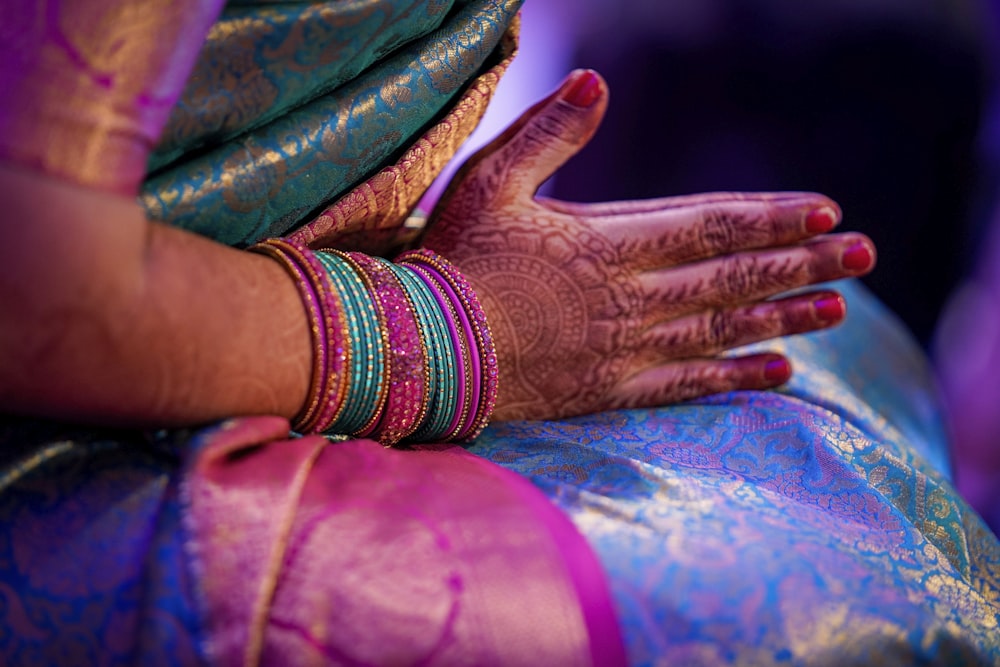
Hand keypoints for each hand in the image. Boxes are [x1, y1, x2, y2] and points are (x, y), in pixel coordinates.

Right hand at [423, 70, 875, 420]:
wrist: (428, 348)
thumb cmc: (456, 260)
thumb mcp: (491, 182)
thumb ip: (547, 133)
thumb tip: (596, 82)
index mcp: (608, 243)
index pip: (710, 225)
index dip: (771, 217)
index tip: (825, 211)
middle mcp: (632, 297)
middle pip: (733, 276)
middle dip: (802, 262)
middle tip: (863, 254)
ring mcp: (626, 347)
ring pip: (722, 329)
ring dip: (783, 316)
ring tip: (837, 308)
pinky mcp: (611, 388)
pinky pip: (687, 385)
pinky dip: (735, 378)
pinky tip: (780, 373)